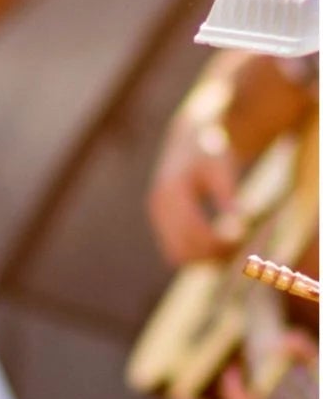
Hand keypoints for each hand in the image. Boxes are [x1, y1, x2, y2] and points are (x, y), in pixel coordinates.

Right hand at [148, 121, 244, 267]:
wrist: (189, 139)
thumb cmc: (211, 150)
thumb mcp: (222, 167)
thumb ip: (227, 194)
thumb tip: (239, 222)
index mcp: (172, 192)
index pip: (192, 230)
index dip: (216, 242)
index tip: (241, 241)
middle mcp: (159, 208)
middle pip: (181, 248)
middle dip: (209, 255)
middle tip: (238, 251)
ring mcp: (156, 217)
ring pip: (175, 254)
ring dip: (201, 259)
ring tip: (228, 252)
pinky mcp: (160, 222)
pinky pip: (174, 249)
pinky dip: (194, 255)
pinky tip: (216, 248)